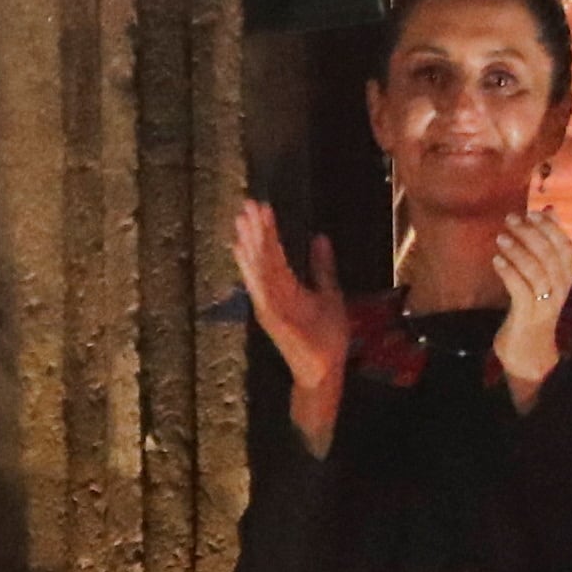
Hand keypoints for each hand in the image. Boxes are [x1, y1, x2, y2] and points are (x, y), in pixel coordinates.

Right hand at [230, 199, 349, 447]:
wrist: (327, 367)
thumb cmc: (326, 334)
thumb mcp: (329, 293)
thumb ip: (322, 267)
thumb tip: (320, 237)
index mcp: (285, 286)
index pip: (274, 252)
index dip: (268, 230)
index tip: (261, 206)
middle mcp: (273, 293)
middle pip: (262, 256)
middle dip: (255, 230)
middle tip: (247, 203)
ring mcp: (270, 304)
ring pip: (259, 269)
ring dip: (250, 245)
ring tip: (243, 221)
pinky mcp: (272, 317)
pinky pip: (261, 289)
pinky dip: (253, 271)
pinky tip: (244, 254)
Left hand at [492, 209, 571, 401]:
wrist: (530, 352)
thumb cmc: (533, 310)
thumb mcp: (541, 278)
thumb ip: (543, 249)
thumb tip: (548, 213)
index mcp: (565, 276)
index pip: (565, 246)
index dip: (551, 227)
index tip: (532, 212)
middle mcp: (560, 287)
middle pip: (551, 254)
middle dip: (531, 233)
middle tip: (511, 219)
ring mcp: (546, 301)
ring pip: (537, 270)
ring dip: (518, 251)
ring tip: (500, 238)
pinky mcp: (529, 313)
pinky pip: (521, 289)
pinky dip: (509, 272)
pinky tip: (496, 261)